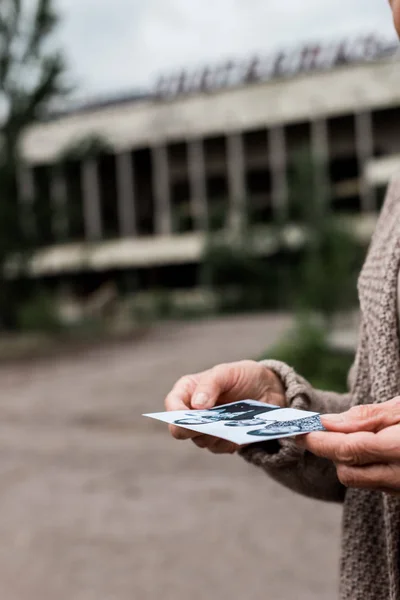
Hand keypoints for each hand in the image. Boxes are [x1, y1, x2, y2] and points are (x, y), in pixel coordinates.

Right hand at [165, 360, 284, 454]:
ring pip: (201, 441)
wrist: (267, 389)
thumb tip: (197, 405)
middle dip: (196, 428)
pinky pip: (220, 448)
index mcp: (187, 391)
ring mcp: (205, 428)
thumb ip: (210, 384)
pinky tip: (240, 429)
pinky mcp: (221, 441)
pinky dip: (230, 441)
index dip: (176, 414)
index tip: (191, 417)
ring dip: (216, 434)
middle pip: (181, 430)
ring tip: (233, 422)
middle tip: (214, 424)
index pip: (172, 405)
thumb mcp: (227, 372)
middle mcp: (192, 412)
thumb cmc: (242, 375)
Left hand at [299, 398, 399, 494]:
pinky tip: (367, 449)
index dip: (320, 442)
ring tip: (352, 435)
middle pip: (348, 473)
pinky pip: (374, 484)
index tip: (301, 432)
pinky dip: (362, 467)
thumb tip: (328, 422)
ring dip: (347, 460)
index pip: (348, 451)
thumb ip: (366, 417)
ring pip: (359, 481)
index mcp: (399, 451)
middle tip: (323, 429)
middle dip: (331, 451)